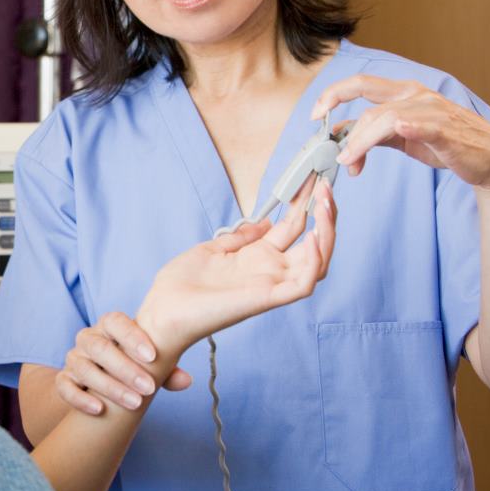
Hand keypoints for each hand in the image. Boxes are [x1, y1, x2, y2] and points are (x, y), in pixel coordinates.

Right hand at [56, 314, 193, 413]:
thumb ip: (166, 368)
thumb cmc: (132, 363)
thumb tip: (185, 380)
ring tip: (134, 403)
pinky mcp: (64, 379)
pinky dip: (80, 398)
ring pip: (85, 369)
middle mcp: (88, 338)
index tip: (152, 356)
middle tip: (149, 388)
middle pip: (99, 347)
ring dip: (110, 387)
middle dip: (125, 369)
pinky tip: (99, 410)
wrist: (103, 377)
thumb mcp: (149, 363)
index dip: (132, 337)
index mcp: (108, 326)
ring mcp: (74, 358)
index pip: (115, 321)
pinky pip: (65, 387)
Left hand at [137, 178, 336, 355]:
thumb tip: (265, 222)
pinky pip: (303, 284)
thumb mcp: (212, 249)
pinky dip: (315, 262)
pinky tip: (313, 237)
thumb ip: (241, 237)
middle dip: (324, 215)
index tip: (312, 180)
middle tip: (327, 187)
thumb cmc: (182, 284)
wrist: (162, 310)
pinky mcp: (266, 298)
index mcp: (256, 257)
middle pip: (313, 243)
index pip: (293, 228)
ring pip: (317, 262)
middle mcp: (270, 271)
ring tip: (326, 205)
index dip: (304, 204)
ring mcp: (271, 285)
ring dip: (327, 233)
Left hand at [312, 74, 489, 192]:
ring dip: (359, 142)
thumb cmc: (445, 144)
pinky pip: (418, 124)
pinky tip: (392, 134)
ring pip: (382, 118)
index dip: (333, 94)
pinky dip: (402, 127)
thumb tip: (341, 139)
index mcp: (404, 92)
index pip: (361, 84)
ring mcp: (430, 110)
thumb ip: (372, 134)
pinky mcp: (443, 129)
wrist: (489, 159)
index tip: (316, 113)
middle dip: (338, 113)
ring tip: (348, 163)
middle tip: (326, 141)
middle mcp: (416, 95)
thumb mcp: (402, 136)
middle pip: (367, 97)